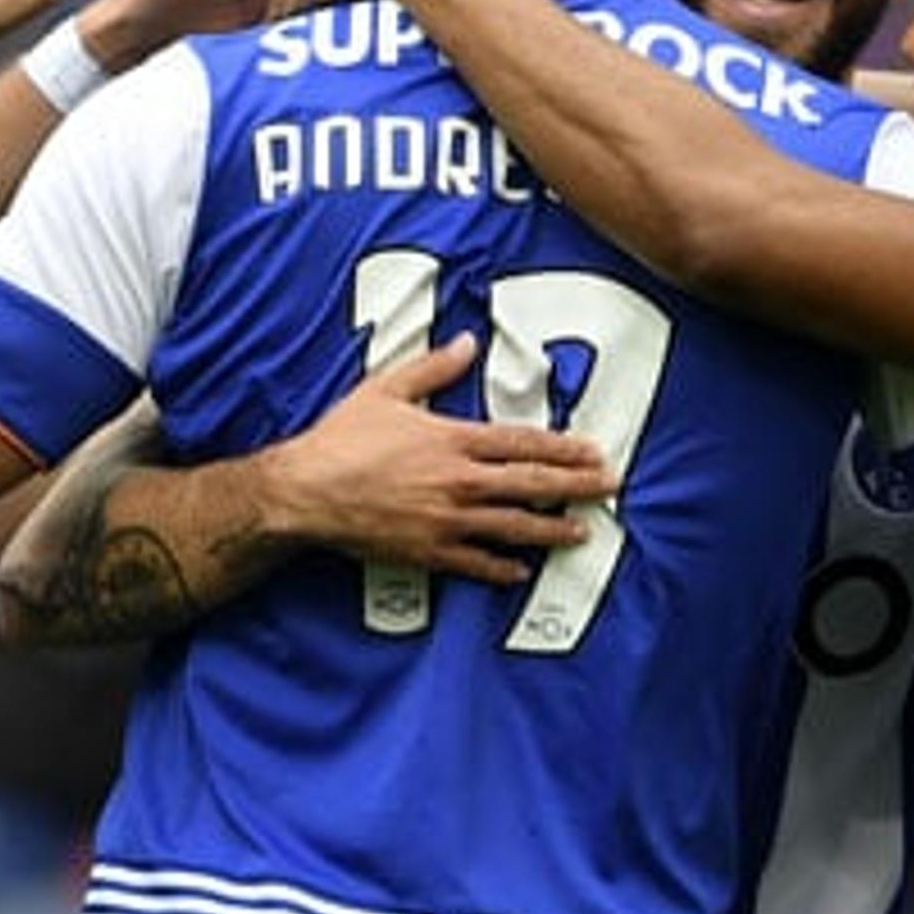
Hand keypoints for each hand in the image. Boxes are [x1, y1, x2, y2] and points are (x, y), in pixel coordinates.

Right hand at [261, 335, 613, 581]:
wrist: (305, 492)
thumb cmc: (341, 440)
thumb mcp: (387, 389)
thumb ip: (433, 367)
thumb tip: (464, 343)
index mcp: (453, 440)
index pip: (524, 443)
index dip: (564, 448)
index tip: (592, 451)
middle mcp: (458, 482)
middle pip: (532, 485)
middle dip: (576, 486)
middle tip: (608, 488)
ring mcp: (446, 521)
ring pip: (514, 527)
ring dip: (552, 529)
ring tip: (581, 532)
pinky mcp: (428, 551)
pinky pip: (476, 563)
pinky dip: (502, 568)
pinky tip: (520, 571)